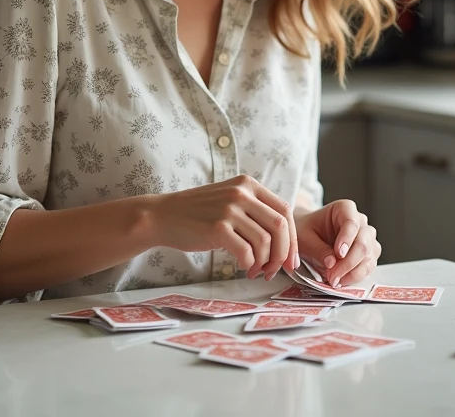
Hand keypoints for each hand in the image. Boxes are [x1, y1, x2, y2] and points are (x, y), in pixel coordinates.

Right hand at [148, 174, 298, 280]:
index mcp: (248, 184)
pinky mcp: (217, 227)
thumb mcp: (230, 200)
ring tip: (254, 271)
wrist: (162, 216)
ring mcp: (229, 209)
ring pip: (265, 242)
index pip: (285, 210)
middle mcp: (241, 193)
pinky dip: (249, 264)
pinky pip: (246, 252)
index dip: (293, 238)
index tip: (291, 259)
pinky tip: (243, 268)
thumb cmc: (198, 214)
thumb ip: (255, 212)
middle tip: (277, 270)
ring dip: (265, 263)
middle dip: (284, 253)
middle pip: (280, 226)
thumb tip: (285, 242)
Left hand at [295, 200, 380, 287]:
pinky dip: (355, 276)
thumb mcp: (305, 237)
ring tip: (334, 280)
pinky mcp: (368, 254)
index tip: (338, 254)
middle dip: (348, 262)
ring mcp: (367, 238)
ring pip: (368, 257)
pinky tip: (341, 281)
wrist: (308, 234)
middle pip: (363, 243)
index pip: (352, 223)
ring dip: (352, 272)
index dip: (347, 239)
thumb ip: (318, 249)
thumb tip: (332, 264)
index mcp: (345, 209)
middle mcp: (360, 222)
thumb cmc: (306, 230)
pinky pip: (368, 267)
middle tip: (332, 276)